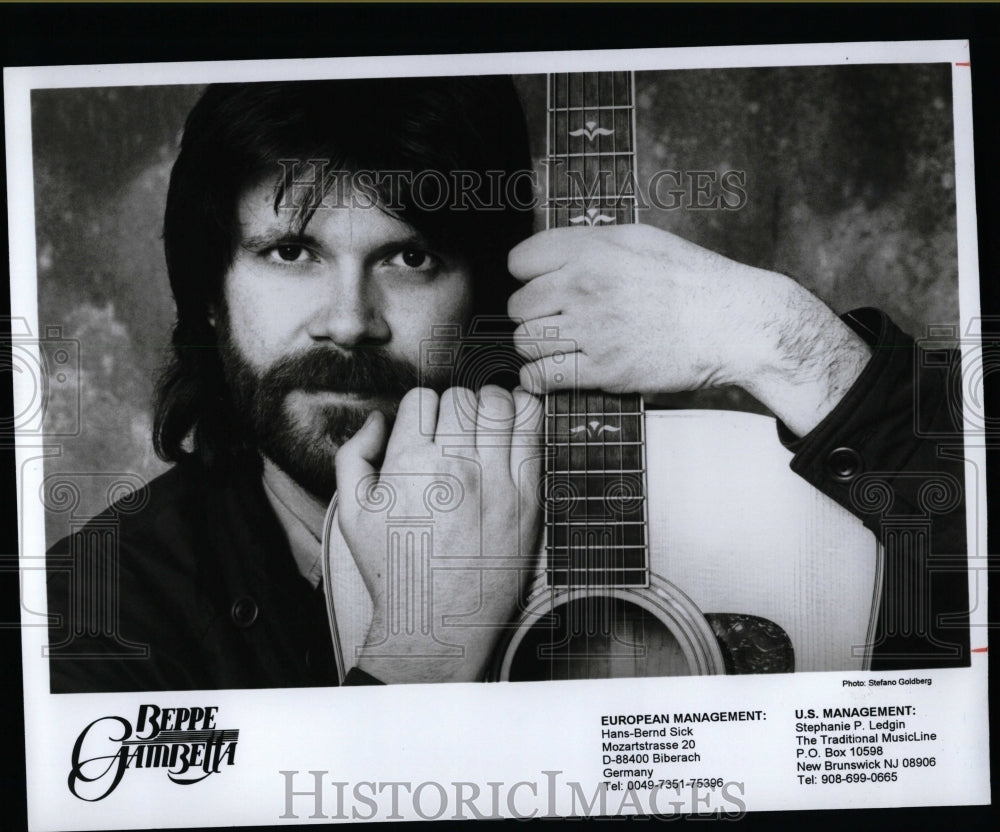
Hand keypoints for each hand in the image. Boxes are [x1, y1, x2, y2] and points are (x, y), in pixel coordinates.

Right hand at [334, 386, 543, 682]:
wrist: (436, 623)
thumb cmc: (393, 568)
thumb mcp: (350, 513)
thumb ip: (353, 456)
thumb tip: (377, 419)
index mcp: (408, 466)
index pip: (421, 399)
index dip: (421, 410)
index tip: (425, 430)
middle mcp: (454, 468)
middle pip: (461, 397)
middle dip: (454, 408)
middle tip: (454, 431)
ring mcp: (496, 482)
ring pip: (500, 405)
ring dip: (489, 408)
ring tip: (484, 428)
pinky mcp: (528, 498)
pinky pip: (534, 432)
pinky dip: (525, 419)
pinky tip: (513, 430)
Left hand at [507, 224, 870, 435]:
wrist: (733, 321)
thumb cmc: (692, 279)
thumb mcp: (639, 240)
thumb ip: (591, 245)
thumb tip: (555, 256)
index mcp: (592, 248)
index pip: (520, 260)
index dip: (528, 275)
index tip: (542, 285)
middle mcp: (585, 285)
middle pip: (518, 305)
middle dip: (532, 315)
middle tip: (554, 321)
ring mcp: (592, 328)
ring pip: (526, 341)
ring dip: (537, 347)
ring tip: (556, 347)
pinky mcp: (603, 369)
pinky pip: (542, 376)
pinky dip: (539, 379)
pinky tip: (551, 373)